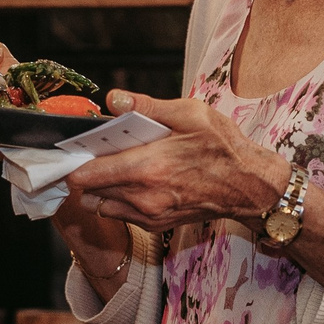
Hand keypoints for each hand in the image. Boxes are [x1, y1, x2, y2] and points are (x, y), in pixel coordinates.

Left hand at [66, 91, 292, 233]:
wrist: (249, 186)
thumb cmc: (223, 147)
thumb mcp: (190, 114)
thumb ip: (147, 106)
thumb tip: (113, 99)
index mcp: (147, 167)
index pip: (86, 176)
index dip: (73, 162)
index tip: (75, 149)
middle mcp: (142, 197)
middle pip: (87, 192)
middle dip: (86, 172)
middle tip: (96, 153)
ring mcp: (148, 215)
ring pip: (100, 205)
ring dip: (100, 188)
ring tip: (115, 167)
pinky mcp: (155, 225)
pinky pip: (120, 214)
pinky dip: (117, 200)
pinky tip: (135, 181)